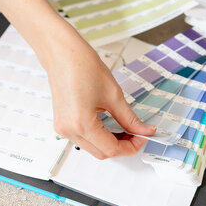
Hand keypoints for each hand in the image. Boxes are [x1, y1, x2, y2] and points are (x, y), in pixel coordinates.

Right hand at [45, 26, 155, 158]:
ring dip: (110, 142)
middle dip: (122, 146)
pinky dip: (99, 136)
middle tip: (137, 133)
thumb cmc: (82, 66)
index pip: (111, 149)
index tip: (143, 137)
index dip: (131, 146)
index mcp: (82, 124)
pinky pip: (83, 139)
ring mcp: (63, 128)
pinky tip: (110, 124)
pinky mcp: (61, 123)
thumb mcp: (114, 94)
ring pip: (92, 147)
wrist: (62, 53)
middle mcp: (69, 130)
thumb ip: (130, 118)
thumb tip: (144, 130)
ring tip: (125, 128)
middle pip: (101, 152)